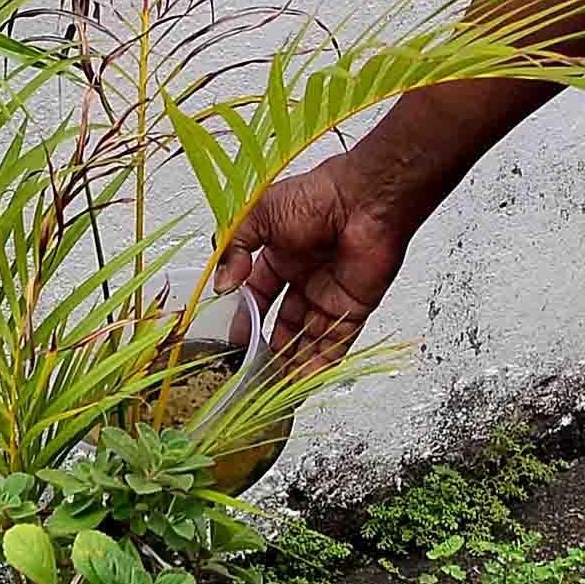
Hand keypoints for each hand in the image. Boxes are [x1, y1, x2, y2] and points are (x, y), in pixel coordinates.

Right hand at [219, 147, 421, 372]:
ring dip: (293, 361)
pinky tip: (302, 382)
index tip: (232, 340)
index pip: (258, 294)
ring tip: (273, 386)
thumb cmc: (316, 197)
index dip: (245, 317)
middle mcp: (306, 276)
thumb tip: (221, 284)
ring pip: (309, 337)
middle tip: (253, 370)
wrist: (363, 201)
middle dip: (270, 346)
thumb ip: (233, 248)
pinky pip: (335, 343)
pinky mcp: (353, 309)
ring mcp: (330, 295)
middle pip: (285, 321)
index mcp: (282, 254)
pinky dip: (320, 364)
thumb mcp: (258, 215)